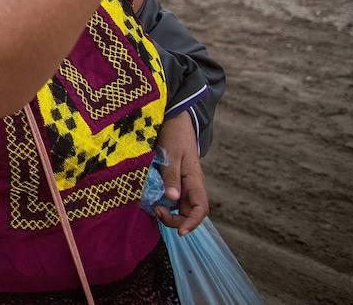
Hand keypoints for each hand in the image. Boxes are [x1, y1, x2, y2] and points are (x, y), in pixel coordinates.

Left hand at [154, 112, 208, 235]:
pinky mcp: (174, 179)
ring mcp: (183, 183)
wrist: (175, 119)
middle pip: (188, 212)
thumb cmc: (175, 134)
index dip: (192, 223)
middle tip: (155, 210)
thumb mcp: (171, 154)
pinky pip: (171, 196)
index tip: (180, 232)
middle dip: (174, 219)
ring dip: (167, 211)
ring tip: (152, 205)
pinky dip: (163, 201)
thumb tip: (172, 199)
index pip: (200, 209)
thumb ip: (171, 176)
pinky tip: (151, 198)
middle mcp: (191, 185)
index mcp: (195, 180)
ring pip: (179, 206)